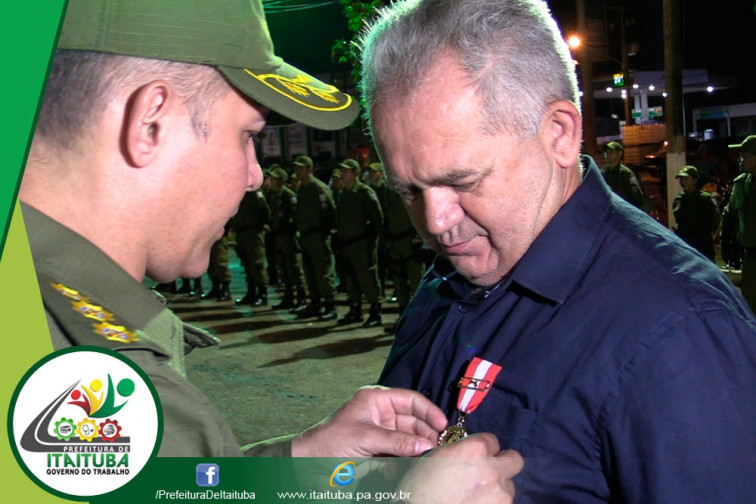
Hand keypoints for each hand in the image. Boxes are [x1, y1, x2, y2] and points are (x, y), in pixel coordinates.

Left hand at [291, 386, 447, 456]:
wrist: (307, 465)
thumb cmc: (328, 442)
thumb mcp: (365, 438)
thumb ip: (397, 441)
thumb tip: (426, 445)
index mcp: (375, 400)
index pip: (410, 400)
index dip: (428, 411)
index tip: (443, 424)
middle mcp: (381, 414)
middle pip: (414, 420)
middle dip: (428, 431)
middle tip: (443, 445)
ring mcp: (381, 433)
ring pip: (410, 437)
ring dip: (422, 446)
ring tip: (436, 455)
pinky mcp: (380, 451)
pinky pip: (402, 452)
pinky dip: (413, 457)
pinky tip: (422, 462)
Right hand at [396, 433, 522, 503]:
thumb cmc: (418, 490)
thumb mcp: (432, 459)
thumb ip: (456, 450)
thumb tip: (463, 451)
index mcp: (474, 450)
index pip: (492, 440)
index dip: (483, 448)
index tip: (475, 456)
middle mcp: (492, 470)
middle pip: (514, 460)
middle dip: (503, 463)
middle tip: (488, 472)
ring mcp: (500, 495)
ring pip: (509, 486)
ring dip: (497, 488)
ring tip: (476, 495)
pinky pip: (502, 503)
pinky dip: (492, 503)